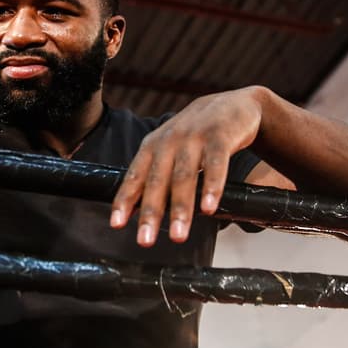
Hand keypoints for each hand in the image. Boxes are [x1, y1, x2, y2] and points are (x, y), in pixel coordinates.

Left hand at [110, 88, 263, 246]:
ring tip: (178, 236)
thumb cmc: (194, 136)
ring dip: (180, 208)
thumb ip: (154, 178)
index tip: (116, 225)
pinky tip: (209, 208)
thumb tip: (134, 214)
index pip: (134, 176)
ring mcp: (194, 138)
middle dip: (151, 212)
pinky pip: (216, 164)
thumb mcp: (169, 152)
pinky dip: (212, 187)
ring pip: (185, 177)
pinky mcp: (220, 137)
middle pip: (157, 181)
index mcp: (152, 147)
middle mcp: (169, 141)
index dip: (124, 200)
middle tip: (145, 241)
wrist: (231, 106)